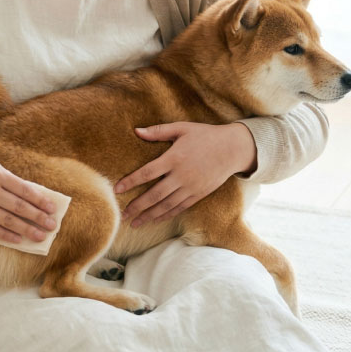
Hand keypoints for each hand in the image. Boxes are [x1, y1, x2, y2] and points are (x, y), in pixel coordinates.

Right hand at [0, 148, 57, 243]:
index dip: (40, 201)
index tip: (52, 208)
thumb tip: (29, 194)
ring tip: (40, 236)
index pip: (24, 190)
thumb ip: (7, 179)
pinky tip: (19, 240)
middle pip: (20, 207)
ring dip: (27, 230)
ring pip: (9, 221)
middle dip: (38, 217)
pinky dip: (7, 235)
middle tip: (52, 225)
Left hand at [113, 122, 255, 226]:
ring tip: (135, 223)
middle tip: (122, 215)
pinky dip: (166, 215)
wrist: (233, 148)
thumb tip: (136, 130)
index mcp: (174, 157)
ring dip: (149, 215)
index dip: (131, 181)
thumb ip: (158, 131)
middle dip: (137, 206)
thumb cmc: (205, 135)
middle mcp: (182, 175)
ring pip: (166, 205)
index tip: (117, 190)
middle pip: (155, 194)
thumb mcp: (182, 128)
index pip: (147, 172)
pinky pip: (180, 207)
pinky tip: (155, 219)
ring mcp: (191, 187)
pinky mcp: (199, 194)